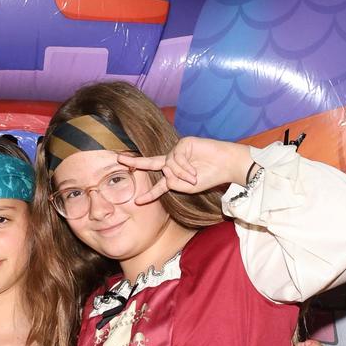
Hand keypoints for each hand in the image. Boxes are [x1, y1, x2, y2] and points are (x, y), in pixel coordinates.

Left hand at [118, 136, 253, 204]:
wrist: (226, 164)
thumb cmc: (209, 177)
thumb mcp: (188, 187)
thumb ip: (173, 184)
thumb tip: (164, 173)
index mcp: (173, 174)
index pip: (158, 185)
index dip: (149, 194)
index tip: (137, 201)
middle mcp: (172, 162)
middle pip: (150, 163)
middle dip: (135, 163)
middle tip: (119, 160)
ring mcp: (177, 152)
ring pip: (168, 166)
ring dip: (181, 175)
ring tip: (194, 177)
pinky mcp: (183, 143)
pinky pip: (176, 159)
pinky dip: (184, 168)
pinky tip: (194, 171)